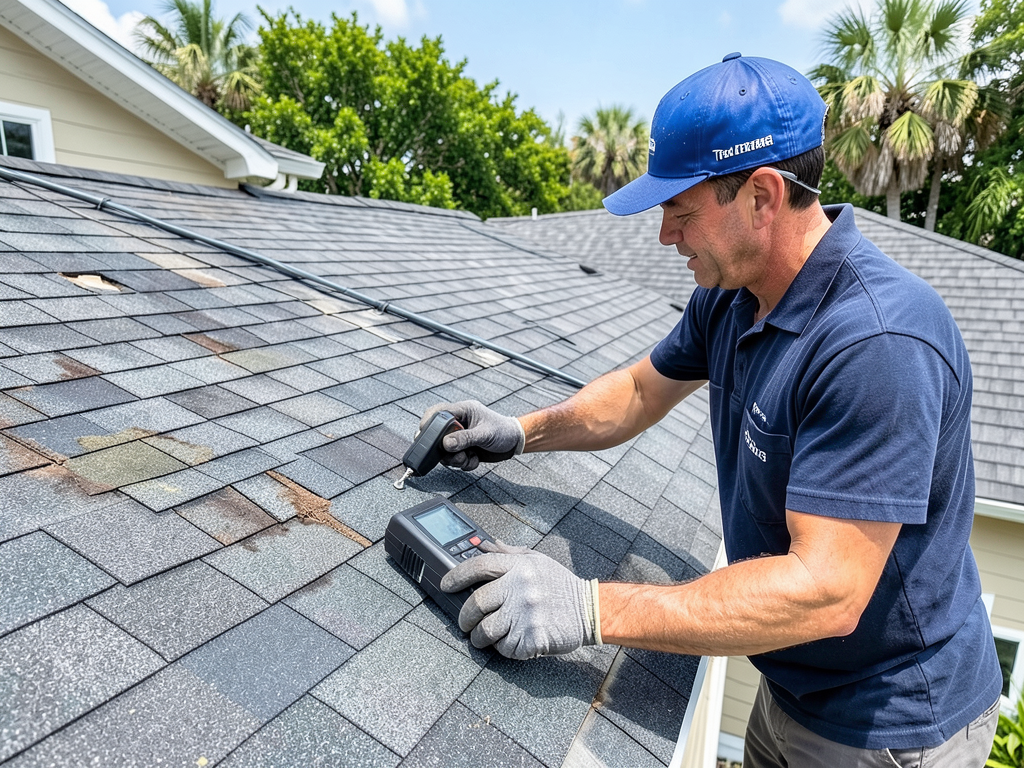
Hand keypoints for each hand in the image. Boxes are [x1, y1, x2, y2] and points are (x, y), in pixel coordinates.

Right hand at [418, 401, 525, 470]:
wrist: (515, 443)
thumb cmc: (503, 431)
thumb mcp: (485, 434)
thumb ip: (465, 438)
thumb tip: (446, 443)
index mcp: (463, 411)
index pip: (437, 413)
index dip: (427, 424)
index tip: (424, 436)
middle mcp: (459, 423)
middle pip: (437, 436)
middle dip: (444, 450)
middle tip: (454, 454)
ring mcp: (460, 437)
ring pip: (445, 451)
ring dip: (455, 459)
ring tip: (468, 458)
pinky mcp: (463, 449)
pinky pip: (455, 459)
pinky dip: (464, 463)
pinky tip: (474, 459)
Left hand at [440, 540, 600, 659]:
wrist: (589, 610)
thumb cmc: (559, 585)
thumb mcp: (536, 560)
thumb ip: (507, 553)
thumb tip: (482, 543)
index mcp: (520, 566)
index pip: (479, 566)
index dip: (456, 575)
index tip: (445, 584)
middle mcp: (521, 588)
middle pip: (476, 603)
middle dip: (464, 617)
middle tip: (464, 623)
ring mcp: (526, 615)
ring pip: (486, 631)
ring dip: (479, 638)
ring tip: (482, 637)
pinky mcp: (533, 638)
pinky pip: (505, 648)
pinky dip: (503, 648)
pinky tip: (510, 641)